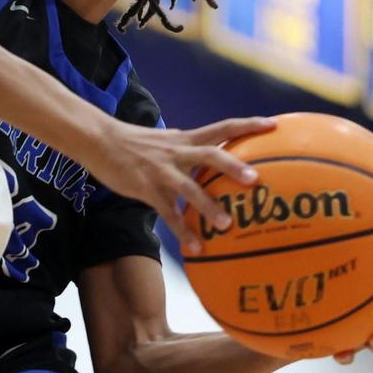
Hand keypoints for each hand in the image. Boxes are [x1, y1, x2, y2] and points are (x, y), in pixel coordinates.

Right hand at [93, 116, 274, 252]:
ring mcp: (161, 170)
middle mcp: (177, 151)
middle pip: (210, 154)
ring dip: (208, 205)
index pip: (222, 127)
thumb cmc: (135, 143)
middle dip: (233, 166)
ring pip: (188, 187)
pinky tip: (196, 247)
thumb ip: (189, 151)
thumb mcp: (166, 141)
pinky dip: (182, 230)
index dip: (247, 126)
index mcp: (185, 138)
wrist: (99, 139)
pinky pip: (167, 212)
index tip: (273, 125)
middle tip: (255, 180)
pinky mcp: (145, 187)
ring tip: (227, 225)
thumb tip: (214, 164)